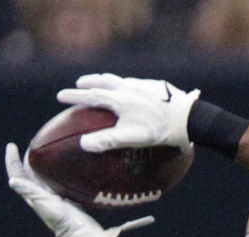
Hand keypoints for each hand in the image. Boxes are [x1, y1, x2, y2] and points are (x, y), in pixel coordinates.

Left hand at [5, 145, 152, 236]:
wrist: (82, 236)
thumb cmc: (64, 221)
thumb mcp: (45, 204)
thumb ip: (30, 192)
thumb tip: (13, 180)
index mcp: (33, 197)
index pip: (18, 175)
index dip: (12, 161)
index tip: (12, 146)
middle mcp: (41, 196)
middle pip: (29, 174)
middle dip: (27, 159)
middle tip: (32, 145)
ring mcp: (54, 198)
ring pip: (43, 177)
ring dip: (41, 164)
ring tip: (44, 151)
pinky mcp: (67, 200)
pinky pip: (58, 181)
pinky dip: (55, 171)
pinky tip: (62, 166)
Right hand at [56, 74, 199, 151]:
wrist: (188, 118)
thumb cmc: (158, 131)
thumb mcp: (130, 139)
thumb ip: (106, 141)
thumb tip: (83, 145)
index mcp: (119, 99)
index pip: (90, 95)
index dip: (74, 96)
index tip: (60, 96)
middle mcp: (128, 87)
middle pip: (104, 80)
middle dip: (89, 82)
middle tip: (80, 84)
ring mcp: (143, 85)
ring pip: (120, 80)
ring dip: (108, 81)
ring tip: (105, 84)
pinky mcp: (157, 87)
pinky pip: (137, 83)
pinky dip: (128, 85)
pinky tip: (133, 91)